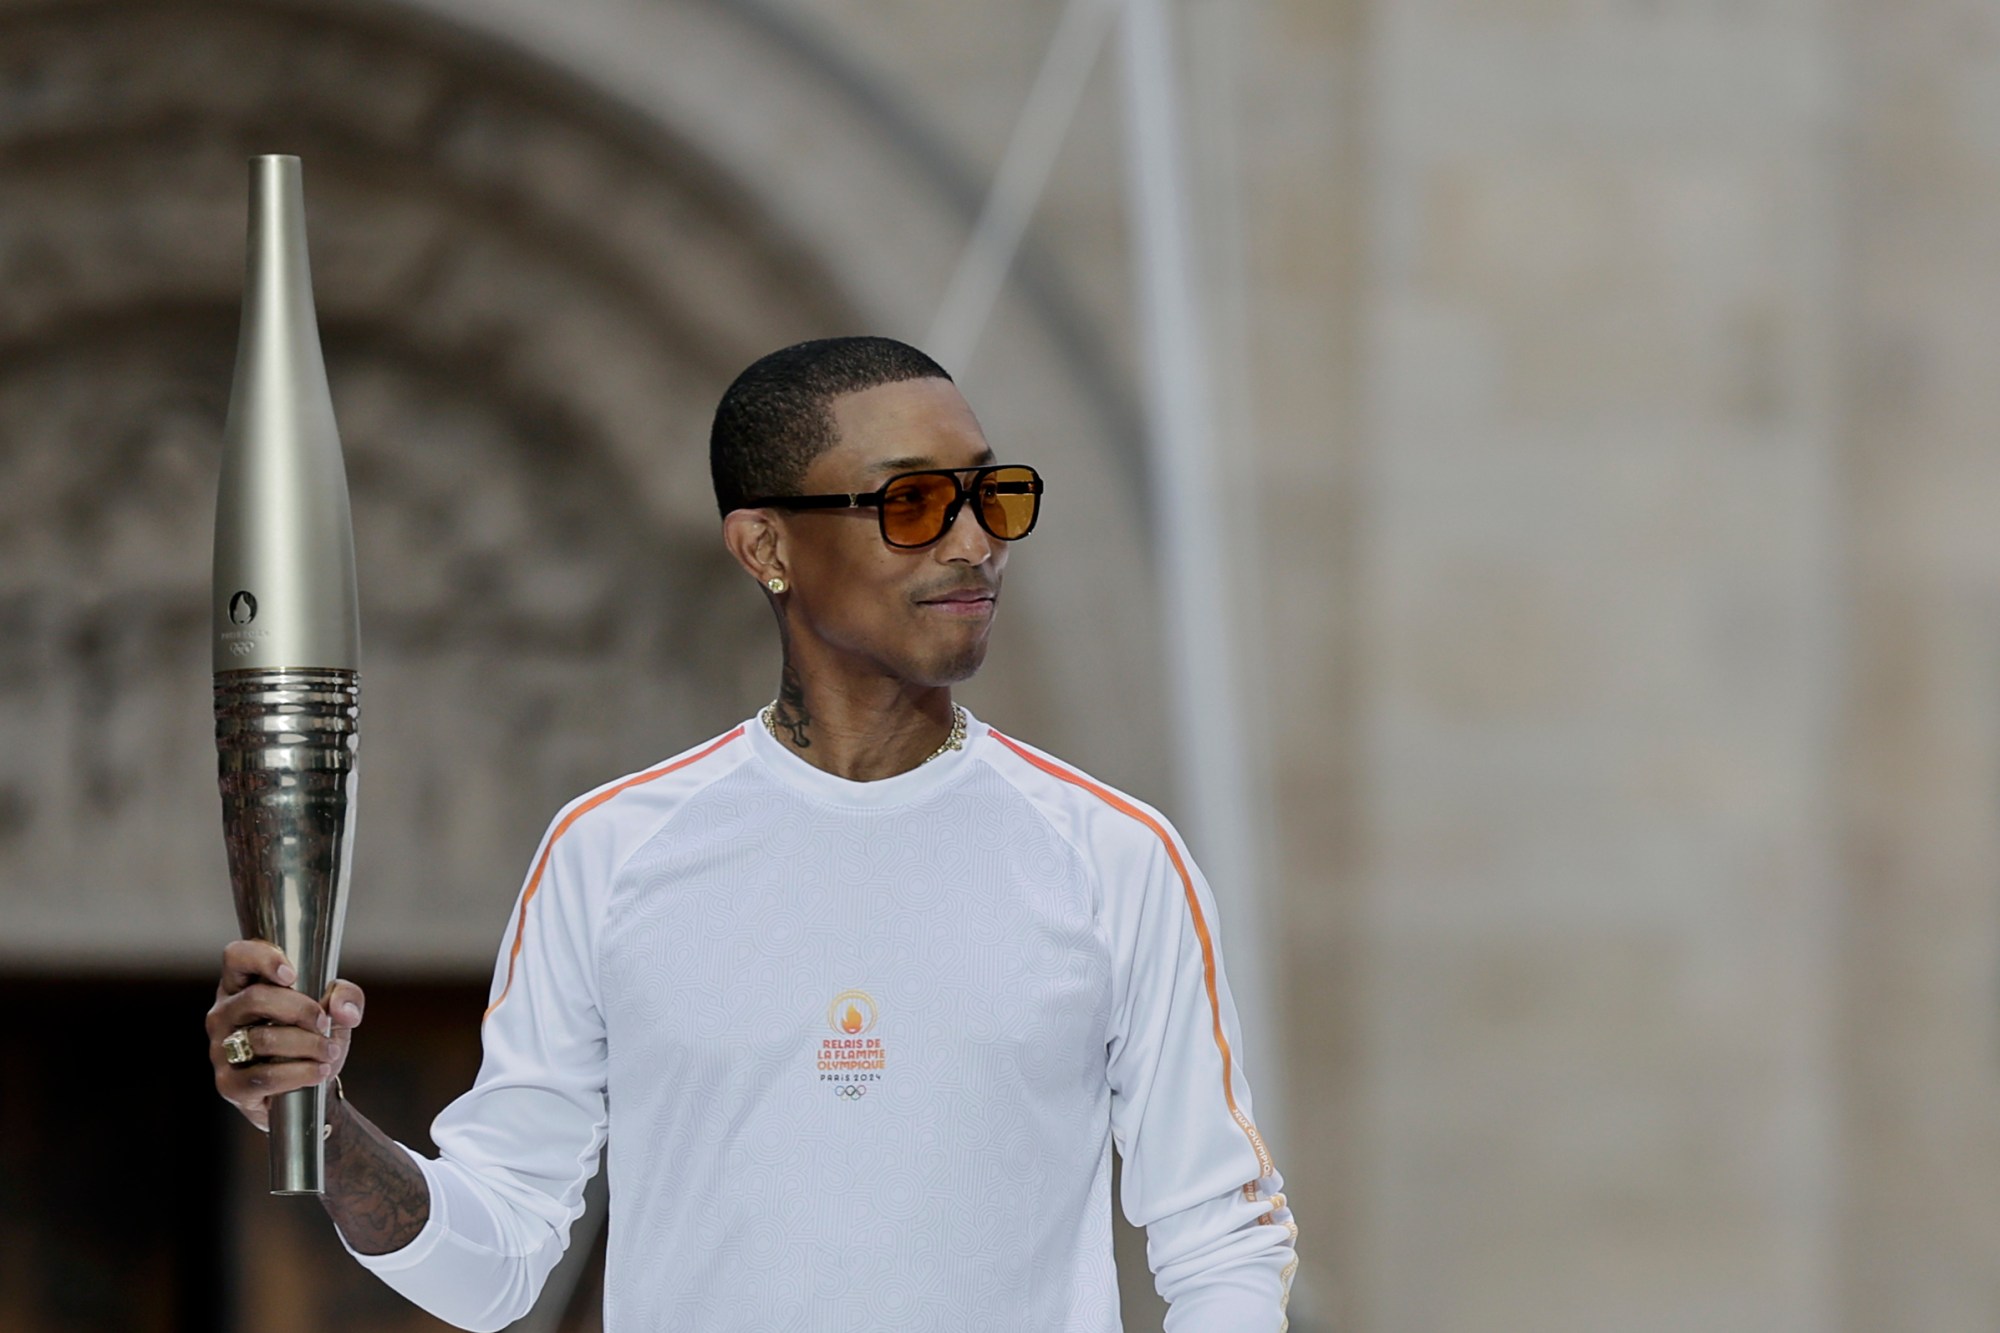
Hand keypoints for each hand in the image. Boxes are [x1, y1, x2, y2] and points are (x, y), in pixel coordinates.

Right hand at [206, 939, 365, 1130]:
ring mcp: (220, 1050)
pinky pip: (262, 1077)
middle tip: (324, 1024)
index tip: (292, 975)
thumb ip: (347, 996)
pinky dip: (298, 1074)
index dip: (262, 959)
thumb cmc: (312, 1036)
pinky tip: (318, 1072)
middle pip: (255, 998)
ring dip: (306, 1045)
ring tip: (329, 1052)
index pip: (236, 957)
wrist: (308, 1087)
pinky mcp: (228, 1084)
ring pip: (261, 1039)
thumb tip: (342, 1010)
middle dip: (300, 1010)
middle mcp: (224, 1014)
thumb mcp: (335, 1009)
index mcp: (243, 985)